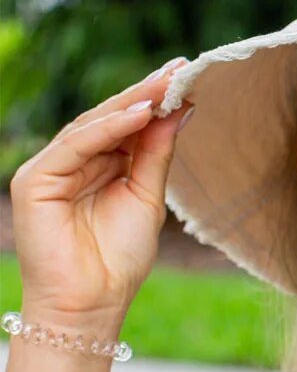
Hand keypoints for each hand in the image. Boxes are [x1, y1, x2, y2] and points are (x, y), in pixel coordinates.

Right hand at [9, 57, 194, 327]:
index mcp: (99, 165)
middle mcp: (74, 161)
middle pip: (111, 118)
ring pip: (93, 125)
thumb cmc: (119, 257)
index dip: (155, 100)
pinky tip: (140, 113)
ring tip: (165, 84)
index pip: (127, 124)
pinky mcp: (36, 181)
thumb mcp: (147, 195)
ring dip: (131, 102)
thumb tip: (180, 110)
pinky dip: (108, 128)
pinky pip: (76, 145)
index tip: (184, 76)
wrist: (93, 303)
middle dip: (146, 92)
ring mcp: (52, 169)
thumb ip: (157, 153)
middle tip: (178, 68)